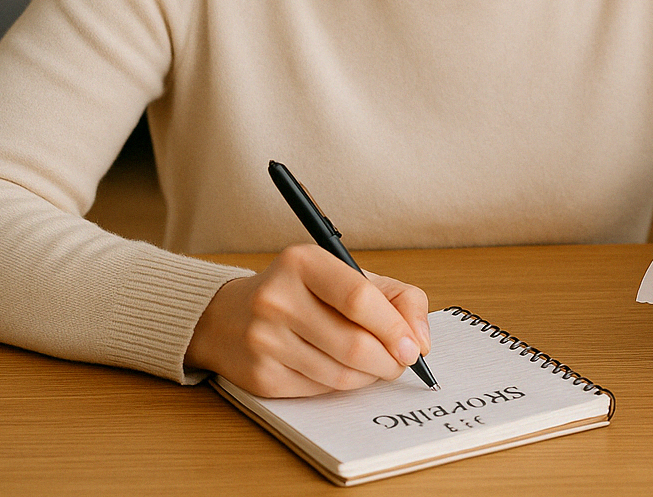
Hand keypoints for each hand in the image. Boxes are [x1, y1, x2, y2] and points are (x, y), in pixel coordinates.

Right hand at [186, 243, 430, 397]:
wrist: (230, 317)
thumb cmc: (303, 293)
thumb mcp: (349, 276)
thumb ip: (398, 298)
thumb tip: (421, 340)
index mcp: (303, 263)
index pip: (359, 299)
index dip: (394, 328)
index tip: (414, 347)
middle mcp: (277, 299)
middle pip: (353, 344)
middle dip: (389, 360)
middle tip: (401, 362)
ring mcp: (264, 339)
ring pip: (340, 374)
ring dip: (370, 376)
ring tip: (376, 366)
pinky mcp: (260, 375)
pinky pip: (320, 390)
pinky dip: (344, 386)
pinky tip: (344, 371)